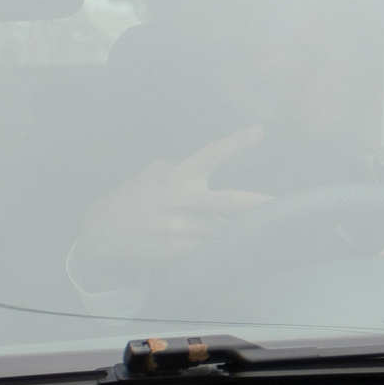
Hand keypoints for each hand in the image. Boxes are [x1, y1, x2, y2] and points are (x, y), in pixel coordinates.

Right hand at [76, 127, 269, 273]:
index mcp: (178, 177)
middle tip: (281, 203)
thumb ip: (181, 170)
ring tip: (267, 233)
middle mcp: (182, 201)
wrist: (102, 230)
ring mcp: (179, 228)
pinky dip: (223, 250)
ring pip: (222, 230)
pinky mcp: (176, 251)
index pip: (211, 155)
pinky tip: (239, 253)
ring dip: (242, 231)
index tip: (258, 131)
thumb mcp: (153, 174)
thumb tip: (204, 169)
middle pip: (228, 202)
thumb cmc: (132, 198)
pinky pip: (208, 251)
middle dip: (257, 204)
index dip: (236, 143)